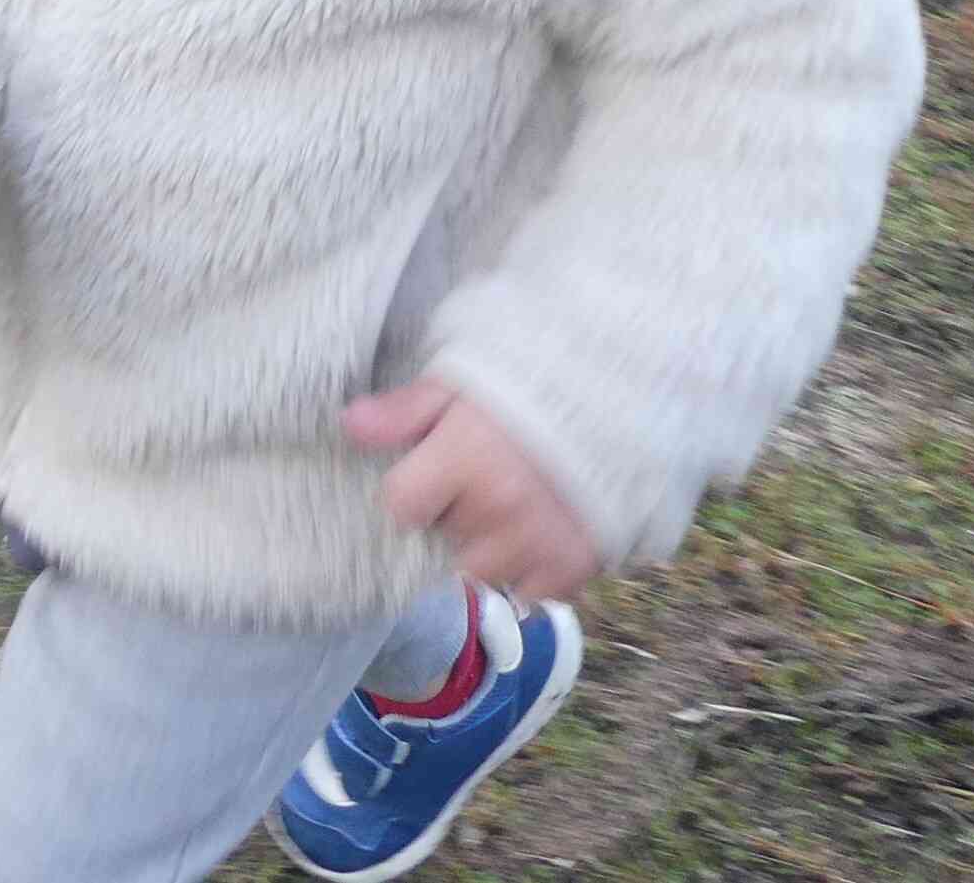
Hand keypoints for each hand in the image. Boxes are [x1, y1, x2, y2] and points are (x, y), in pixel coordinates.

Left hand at [345, 378, 601, 604]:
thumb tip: (348, 426)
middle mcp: (500, 508)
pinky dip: (531, 574)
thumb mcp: (463, 380)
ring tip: (512, 509)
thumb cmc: (535, 379)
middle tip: (484, 483)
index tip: (433, 473)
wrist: (625, 389)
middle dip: (455, 519)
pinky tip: (540, 535)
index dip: (413, 491)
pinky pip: (532, 594)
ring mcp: (540, 541)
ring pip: (482, 572)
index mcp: (466, 457)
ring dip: (489, 550)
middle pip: (443, 542)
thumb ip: (406, 409)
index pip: (401, 506)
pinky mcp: (576, 563)